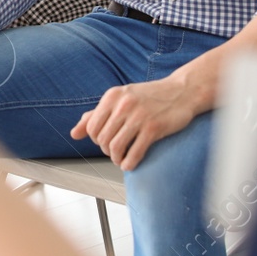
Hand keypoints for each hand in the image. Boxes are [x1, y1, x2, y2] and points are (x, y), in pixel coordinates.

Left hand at [70, 76, 196, 169]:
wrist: (182, 91)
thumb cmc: (150, 96)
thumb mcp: (121, 99)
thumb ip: (96, 115)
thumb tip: (74, 133)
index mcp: (112, 96)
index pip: (91, 127)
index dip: (95, 140)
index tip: (105, 142)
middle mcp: (123, 105)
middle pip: (102, 139)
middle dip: (106, 150)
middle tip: (115, 152)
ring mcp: (138, 116)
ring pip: (115, 147)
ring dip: (116, 158)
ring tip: (121, 159)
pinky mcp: (154, 128)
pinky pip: (134, 153)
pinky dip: (129, 163)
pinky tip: (130, 164)